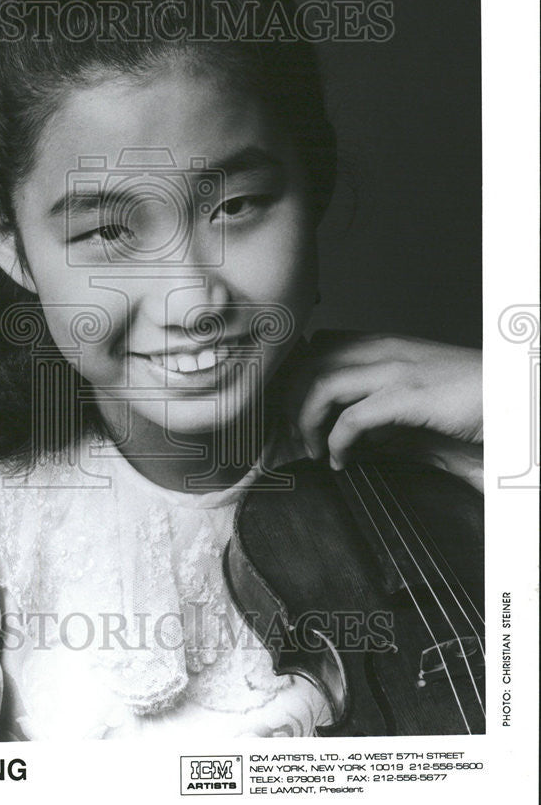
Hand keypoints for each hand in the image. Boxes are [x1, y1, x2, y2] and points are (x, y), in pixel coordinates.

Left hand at [280, 330, 482, 469]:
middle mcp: (382, 348)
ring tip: (312, 452)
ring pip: (319, 386)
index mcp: (382, 343)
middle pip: (306, 364)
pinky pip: (352, 419)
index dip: (293, 379)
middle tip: (292, 438)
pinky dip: (336, 443)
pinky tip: (341, 461)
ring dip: (305, 423)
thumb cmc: (469, 399)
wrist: (516, 395)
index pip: (315, 347)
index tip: (288, 412)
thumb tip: (344, 435)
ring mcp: (395, 369)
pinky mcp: (409, 396)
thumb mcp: (414, 396)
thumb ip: (376, 409)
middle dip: (288, 403)